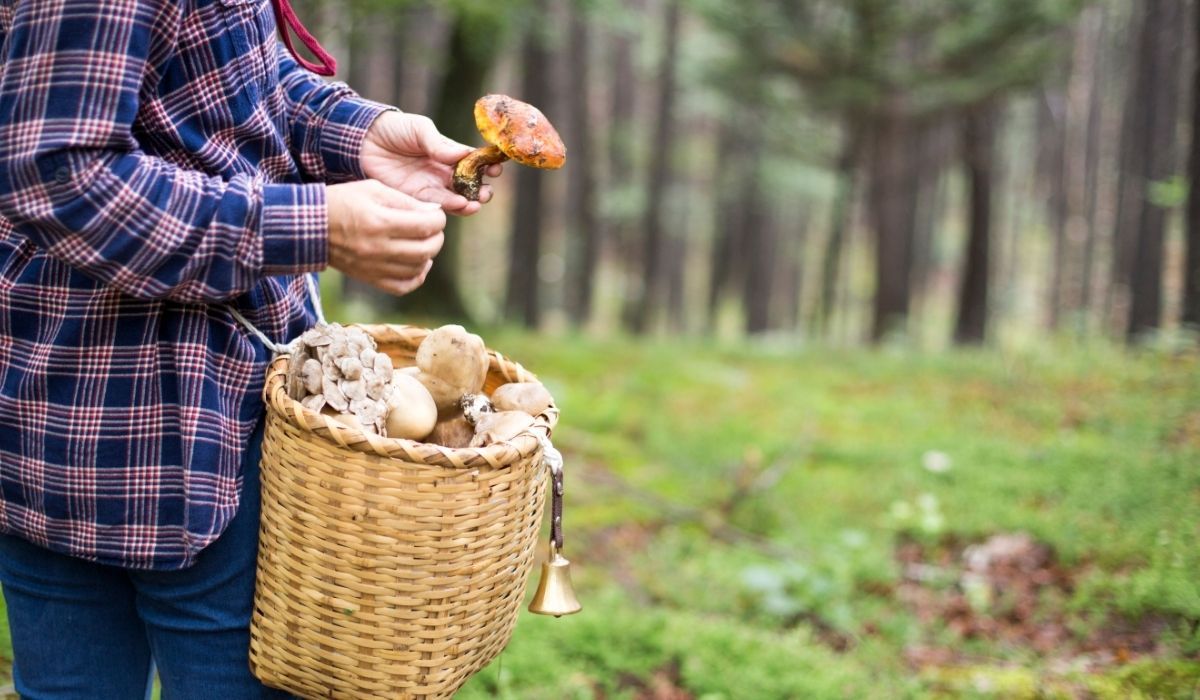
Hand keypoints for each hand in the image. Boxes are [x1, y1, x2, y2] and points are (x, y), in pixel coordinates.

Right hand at [325, 179, 445, 295]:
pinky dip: (416, 277)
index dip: (438, 219)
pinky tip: (417, 264)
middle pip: (426, 250)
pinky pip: (403, 286)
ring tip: (423, 243)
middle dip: (437, 237)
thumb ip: (405, 200)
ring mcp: (374, 267)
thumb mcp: (372, 189)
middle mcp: (379, 248)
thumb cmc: (342, 202)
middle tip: (433, 229)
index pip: (426, 226)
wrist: (311, 227)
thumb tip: (433, 211)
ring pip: (418, 268)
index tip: (435, 215)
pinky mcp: (370, 279)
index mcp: (380, 221)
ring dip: (428, 255)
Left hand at [360, 111, 502, 215]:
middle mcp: (442, 172)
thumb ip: (439, 144)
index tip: (496, 169)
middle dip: (481, 190)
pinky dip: (450, 207)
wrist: (362, 140)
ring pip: (456, 199)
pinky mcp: (415, 198)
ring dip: (469, 203)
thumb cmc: (394, 128)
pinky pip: (436, 206)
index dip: (487, 167)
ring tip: (475, 203)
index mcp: (448, 153)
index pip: (473, 163)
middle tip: (485, 193)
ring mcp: (430, 186)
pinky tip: (459, 205)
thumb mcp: (420, 129)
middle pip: (469, 186)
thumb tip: (465, 154)